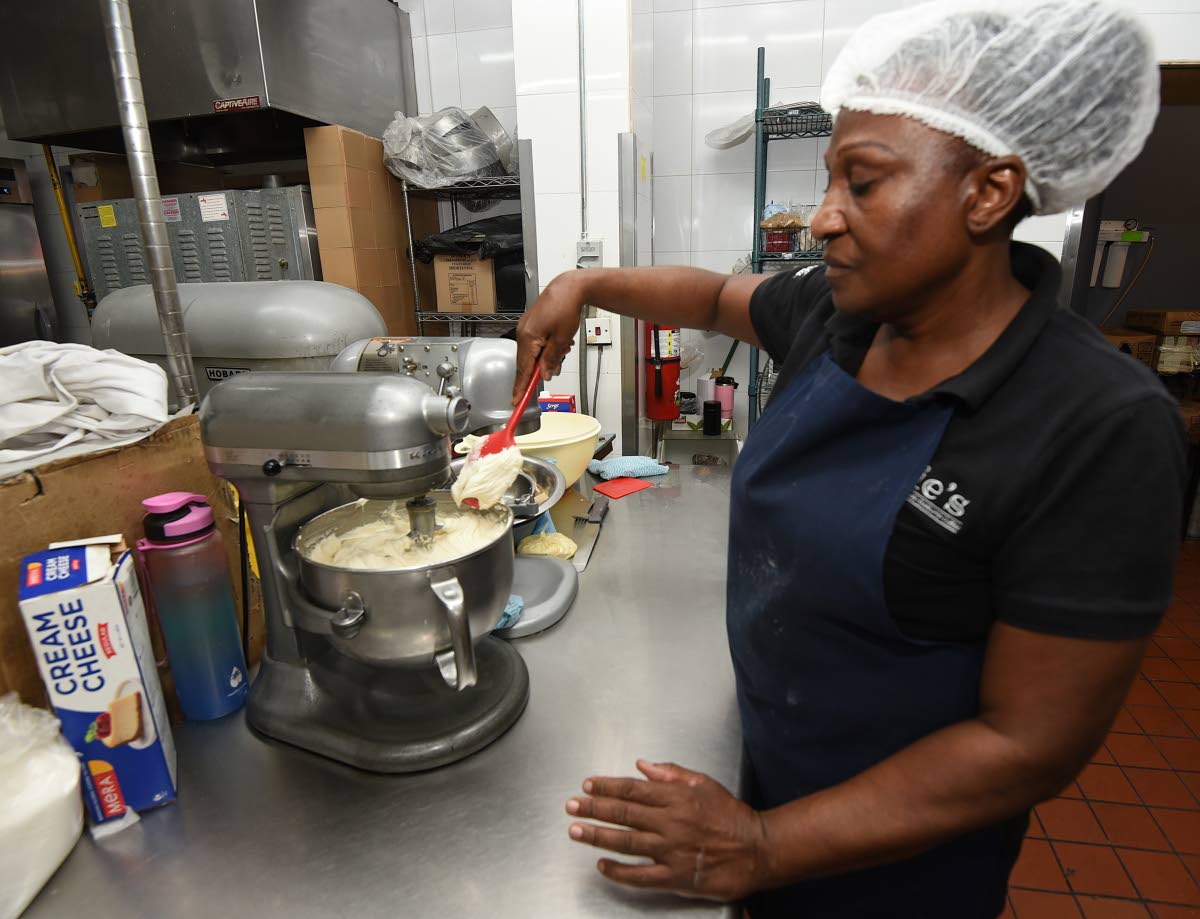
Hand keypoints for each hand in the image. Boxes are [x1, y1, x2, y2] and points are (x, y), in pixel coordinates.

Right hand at [513, 274, 586, 403]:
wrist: (569, 288)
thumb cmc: (566, 308)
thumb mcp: (561, 339)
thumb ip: (551, 359)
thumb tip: (545, 374)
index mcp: (528, 338)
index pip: (523, 370)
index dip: (520, 387)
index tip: (516, 401)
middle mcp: (523, 332)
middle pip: (526, 362)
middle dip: (539, 370)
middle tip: (548, 375)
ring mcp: (526, 327)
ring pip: (532, 353)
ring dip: (546, 357)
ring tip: (563, 349)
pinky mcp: (531, 324)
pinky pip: (535, 343)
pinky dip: (545, 348)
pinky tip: (558, 344)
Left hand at [565, 759, 769, 901]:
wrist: (757, 849)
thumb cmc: (731, 815)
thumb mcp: (704, 783)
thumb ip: (672, 773)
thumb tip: (642, 765)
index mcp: (676, 797)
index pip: (633, 789)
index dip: (607, 786)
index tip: (588, 785)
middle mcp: (670, 822)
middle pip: (624, 813)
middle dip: (593, 808)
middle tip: (571, 805)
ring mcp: (671, 850)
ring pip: (626, 842)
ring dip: (597, 835)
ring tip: (576, 831)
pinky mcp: (675, 877)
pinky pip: (640, 876)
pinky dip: (619, 872)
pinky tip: (602, 867)